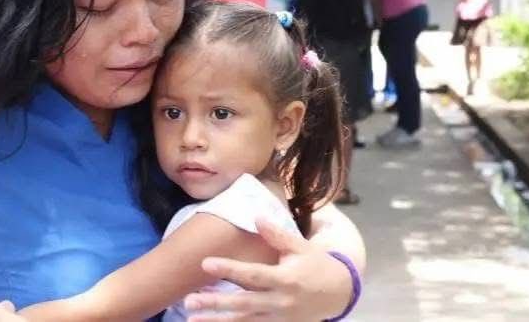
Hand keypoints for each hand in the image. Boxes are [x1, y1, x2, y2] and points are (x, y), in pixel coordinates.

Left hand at [184, 218, 351, 321]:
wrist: (340, 293)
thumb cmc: (316, 264)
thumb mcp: (300, 247)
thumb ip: (277, 235)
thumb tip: (256, 216)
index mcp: (286, 279)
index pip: (253, 275)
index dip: (229, 269)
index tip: (206, 263)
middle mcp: (281, 302)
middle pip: (243, 304)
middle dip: (215, 304)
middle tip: (189, 301)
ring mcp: (280, 319)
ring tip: (191, 319)